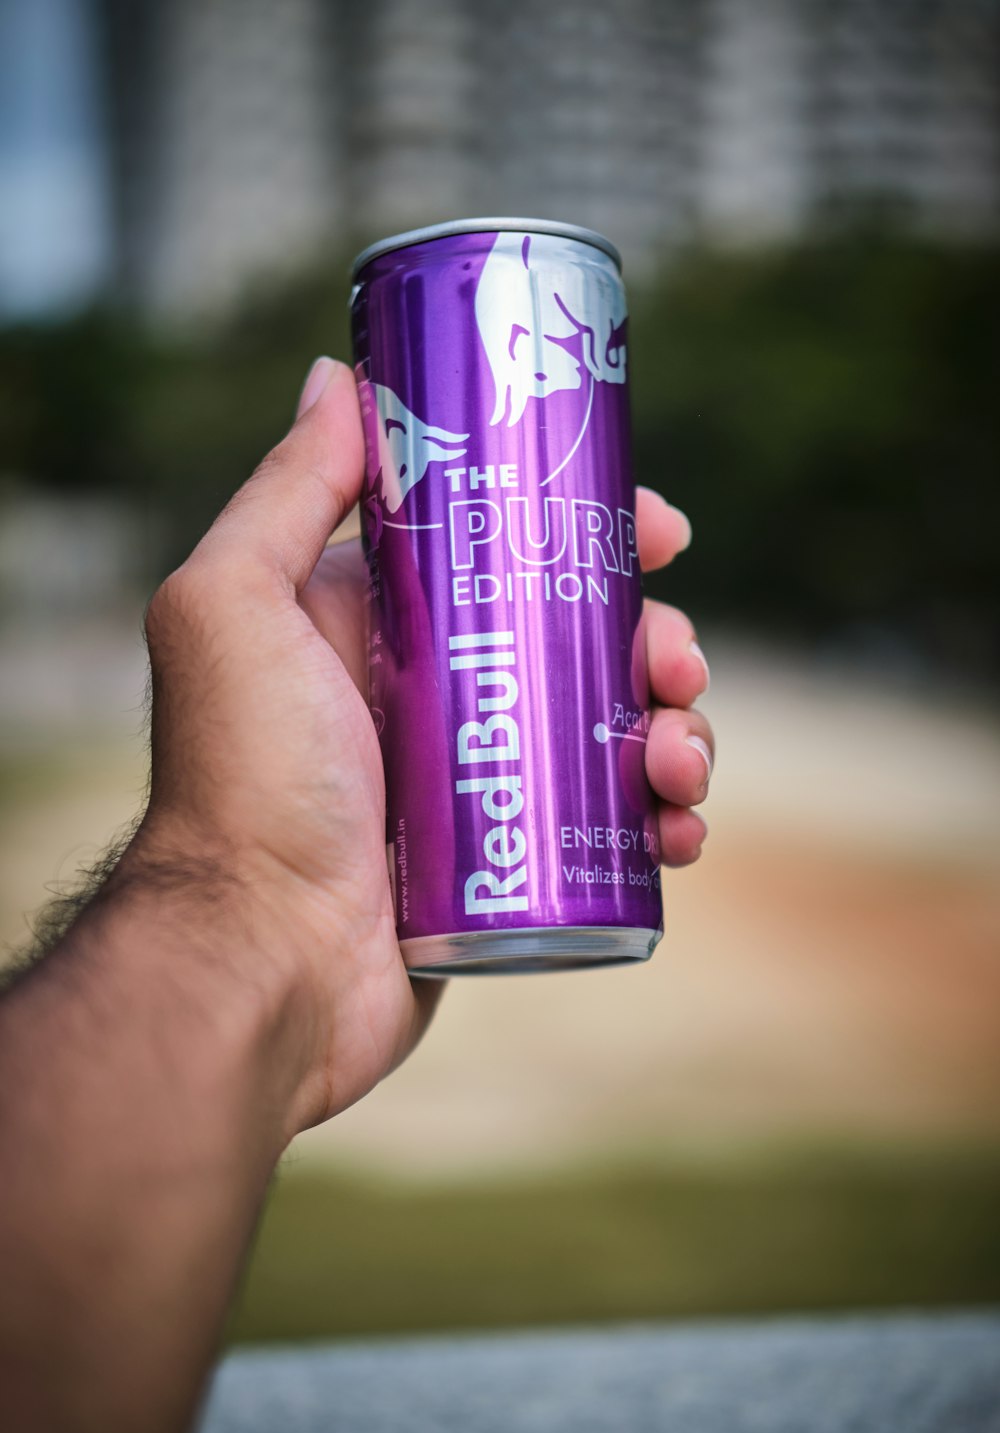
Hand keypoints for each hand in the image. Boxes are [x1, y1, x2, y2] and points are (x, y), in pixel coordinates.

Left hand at [133, 358, 713, 1137]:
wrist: (260, 965)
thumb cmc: (242, 785)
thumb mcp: (235, 610)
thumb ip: (284, 495)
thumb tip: (338, 377)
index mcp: (380, 625)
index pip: (512, 548)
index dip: (594, 531)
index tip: (661, 530)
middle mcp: (435, 696)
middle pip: (582, 640)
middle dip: (654, 639)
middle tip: (678, 664)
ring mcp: (480, 785)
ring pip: (611, 732)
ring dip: (675, 732)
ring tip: (679, 761)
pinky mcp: (512, 866)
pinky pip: (611, 828)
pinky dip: (663, 821)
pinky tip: (677, 831)